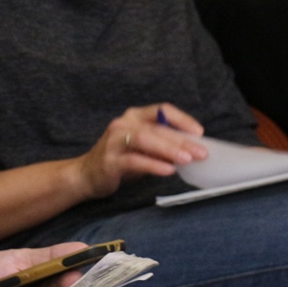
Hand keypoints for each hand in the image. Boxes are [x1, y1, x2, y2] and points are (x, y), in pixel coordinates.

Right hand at [75, 103, 207, 199]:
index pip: (161, 110)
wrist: (86, 175)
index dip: (182, 119)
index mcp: (133, 117)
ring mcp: (114, 141)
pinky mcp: (109, 161)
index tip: (200, 132)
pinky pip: (134, 161)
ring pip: (145, 140)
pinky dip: (153, 165)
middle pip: (156, 128)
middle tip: (201, 152)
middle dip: (181, 140)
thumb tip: (192, 150)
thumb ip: (162, 146)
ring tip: (187, 159)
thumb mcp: (142, 149)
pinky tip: (168, 170)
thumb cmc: (119, 160)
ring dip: (168, 149)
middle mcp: (123, 124)